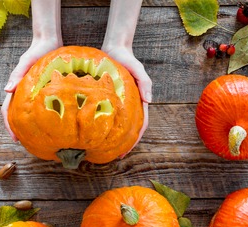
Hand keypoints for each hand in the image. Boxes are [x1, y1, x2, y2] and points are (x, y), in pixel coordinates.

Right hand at [2, 0, 62, 141]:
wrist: (48, 42)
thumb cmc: (37, 51)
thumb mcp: (26, 62)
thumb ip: (17, 74)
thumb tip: (7, 90)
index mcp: (16, 88)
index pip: (7, 110)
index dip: (9, 125)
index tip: (15, 138)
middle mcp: (21, 92)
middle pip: (14, 114)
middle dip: (16, 129)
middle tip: (24, 142)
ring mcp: (30, 92)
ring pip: (24, 112)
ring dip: (26, 125)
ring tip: (33, 137)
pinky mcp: (40, 90)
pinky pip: (36, 106)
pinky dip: (37, 117)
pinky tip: (45, 124)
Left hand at [101, 0, 151, 157]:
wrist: (114, 49)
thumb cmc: (127, 59)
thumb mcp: (138, 69)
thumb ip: (145, 83)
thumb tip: (149, 101)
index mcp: (139, 101)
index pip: (141, 125)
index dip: (135, 139)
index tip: (126, 150)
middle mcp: (131, 104)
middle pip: (131, 129)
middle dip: (125, 143)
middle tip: (117, 156)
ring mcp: (121, 103)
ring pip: (120, 124)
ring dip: (116, 137)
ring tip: (107, 150)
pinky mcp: (110, 99)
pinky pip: (109, 115)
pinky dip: (106, 125)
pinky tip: (98, 133)